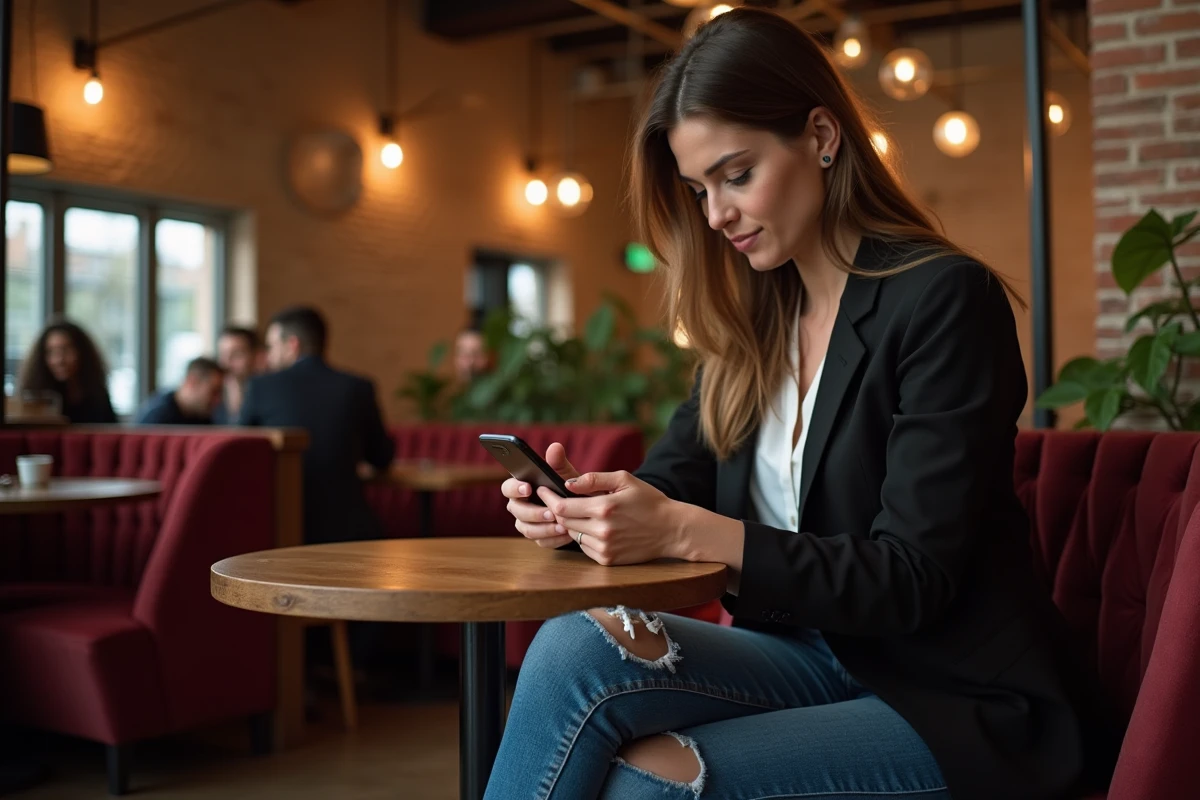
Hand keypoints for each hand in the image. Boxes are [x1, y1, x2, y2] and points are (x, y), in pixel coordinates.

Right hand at [502, 442, 579, 548]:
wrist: (583, 510)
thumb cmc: (569, 489)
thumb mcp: (566, 475)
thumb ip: (559, 463)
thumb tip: (555, 447)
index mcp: (521, 487)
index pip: (508, 487)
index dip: (515, 488)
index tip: (528, 487)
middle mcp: (519, 506)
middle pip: (516, 511)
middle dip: (533, 512)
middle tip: (551, 512)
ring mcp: (527, 523)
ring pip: (527, 529)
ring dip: (544, 528)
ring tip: (562, 526)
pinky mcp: (538, 537)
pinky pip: (540, 541)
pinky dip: (554, 539)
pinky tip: (567, 534)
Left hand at [538, 471, 682, 565]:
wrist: (671, 530)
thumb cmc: (649, 501)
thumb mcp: (624, 480)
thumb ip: (594, 479)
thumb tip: (568, 484)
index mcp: (604, 507)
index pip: (562, 507)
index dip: (548, 498)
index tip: (542, 490)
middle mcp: (602, 530)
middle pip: (563, 522)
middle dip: (556, 510)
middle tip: (554, 500)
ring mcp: (604, 548)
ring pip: (572, 535)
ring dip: (570, 524)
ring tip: (576, 512)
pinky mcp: (607, 560)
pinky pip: (583, 547)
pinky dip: (583, 537)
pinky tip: (593, 527)